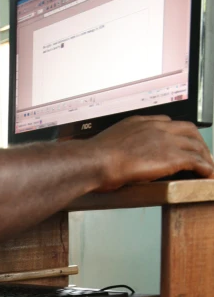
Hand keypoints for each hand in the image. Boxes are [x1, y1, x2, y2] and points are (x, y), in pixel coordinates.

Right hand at [88, 115, 213, 190]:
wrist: (97, 160)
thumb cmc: (94, 158)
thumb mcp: (107, 144)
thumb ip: (118, 147)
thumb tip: (115, 158)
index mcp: (139, 122)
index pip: (167, 122)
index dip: (177, 133)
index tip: (179, 142)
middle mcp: (156, 127)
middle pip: (187, 130)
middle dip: (197, 142)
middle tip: (201, 154)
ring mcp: (166, 140)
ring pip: (196, 145)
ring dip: (205, 156)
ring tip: (208, 167)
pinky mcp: (172, 157)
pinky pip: (196, 160)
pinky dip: (205, 167)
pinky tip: (207, 174)